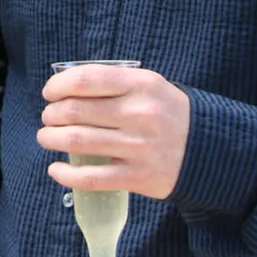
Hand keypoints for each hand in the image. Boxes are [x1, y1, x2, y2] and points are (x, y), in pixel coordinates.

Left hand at [38, 63, 190, 199]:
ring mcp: (137, 147)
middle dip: (51, 113)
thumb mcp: (151, 86)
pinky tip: (55, 169)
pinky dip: (66, 174)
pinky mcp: (137, 177)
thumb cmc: (170, 113)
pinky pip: (91, 177)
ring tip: (46, 137)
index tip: (49, 92)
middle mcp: (138, 114)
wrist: (210, 150)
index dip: (58, 85)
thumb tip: (68, 87)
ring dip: (51, 138)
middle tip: (48, 117)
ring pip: (77, 141)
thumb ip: (115, 83)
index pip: (87, 79)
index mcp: (141, 85)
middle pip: (75, 110)